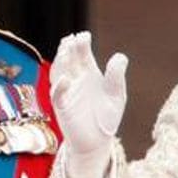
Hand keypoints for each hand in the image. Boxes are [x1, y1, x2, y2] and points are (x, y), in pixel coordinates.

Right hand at [50, 32, 128, 158]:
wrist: (97, 142)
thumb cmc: (106, 117)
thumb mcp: (116, 95)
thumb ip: (116, 77)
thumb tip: (120, 56)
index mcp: (89, 74)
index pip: (82, 55)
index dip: (81, 44)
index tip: (84, 36)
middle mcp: (75, 80)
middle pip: (69, 60)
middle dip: (69, 49)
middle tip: (72, 40)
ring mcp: (67, 93)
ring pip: (59, 73)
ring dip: (60, 62)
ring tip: (65, 51)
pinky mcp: (62, 107)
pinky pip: (57, 95)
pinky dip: (60, 87)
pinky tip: (66, 80)